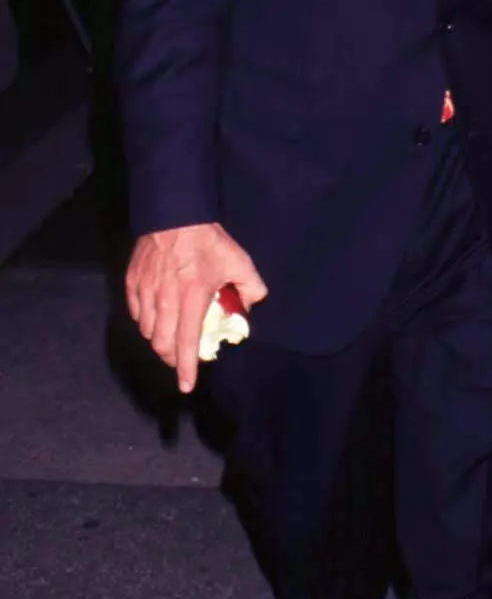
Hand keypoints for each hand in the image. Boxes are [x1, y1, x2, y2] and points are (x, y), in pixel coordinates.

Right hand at [125, 222, 267, 396]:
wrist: (174, 213)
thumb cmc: (208, 240)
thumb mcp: (239, 262)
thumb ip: (251, 288)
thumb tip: (250, 309)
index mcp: (192, 298)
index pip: (186, 343)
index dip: (185, 369)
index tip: (185, 386)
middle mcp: (165, 300)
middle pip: (162, 344)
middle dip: (171, 359)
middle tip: (181, 360)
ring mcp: (145, 292)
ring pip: (147, 332)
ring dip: (159, 342)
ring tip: (172, 340)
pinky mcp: (132, 283)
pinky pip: (137, 314)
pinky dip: (146, 324)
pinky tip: (157, 320)